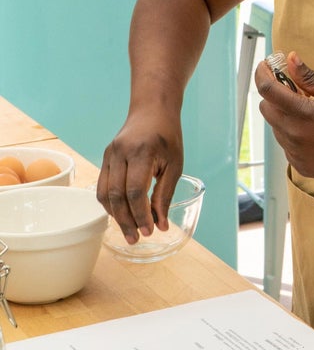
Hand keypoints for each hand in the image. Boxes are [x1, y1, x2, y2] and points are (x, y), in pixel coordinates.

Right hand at [96, 111, 183, 243]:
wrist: (152, 110)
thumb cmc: (167, 137)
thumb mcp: (175, 164)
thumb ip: (165, 194)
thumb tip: (161, 225)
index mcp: (142, 152)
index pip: (135, 191)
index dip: (141, 215)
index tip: (149, 231)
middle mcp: (121, 153)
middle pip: (117, 195)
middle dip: (126, 221)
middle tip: (135, 239)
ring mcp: (109, 154)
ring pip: (105, 193)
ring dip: (115, 216)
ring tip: (129, 231)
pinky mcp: (105, 157)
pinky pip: (102, 186)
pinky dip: (110, 204)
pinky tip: (121, 214)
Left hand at [255, 52, 313, 181]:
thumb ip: (308, 77)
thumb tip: (291, 59)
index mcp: (302, 113)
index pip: (267, 89)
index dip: (261, 74)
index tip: (264, 67)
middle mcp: (294, 135)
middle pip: (265, 108)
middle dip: (274, 96)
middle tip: (293, 91)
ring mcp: (295, 153)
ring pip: (275, 127)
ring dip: (284, 116)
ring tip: (309, 114)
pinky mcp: (299, 165)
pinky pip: (285, 145)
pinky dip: (292, 134)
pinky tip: (312, 132)